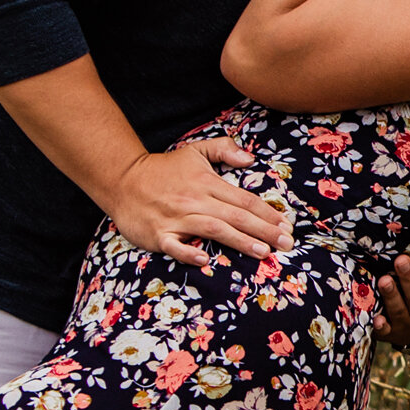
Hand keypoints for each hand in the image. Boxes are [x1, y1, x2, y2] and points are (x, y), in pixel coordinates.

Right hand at [103, 138, 294, 267]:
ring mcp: (176, 218)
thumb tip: (250, 159)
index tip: (287, 225)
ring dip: (240, 241)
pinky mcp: (158, 235)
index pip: (243, 199)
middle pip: (236, 216)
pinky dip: (189, 252)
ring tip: (263, 253)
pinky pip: (175, 246)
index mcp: (206, 183)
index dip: (267, 213)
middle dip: (264, 231)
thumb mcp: (194, 150)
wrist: (123, 179)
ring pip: (213, 230)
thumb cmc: (163, 169)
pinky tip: (205, 260)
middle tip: (287, 243)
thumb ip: (224, 149)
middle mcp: (194, 200)